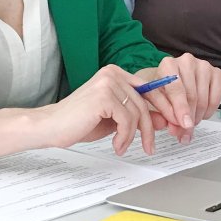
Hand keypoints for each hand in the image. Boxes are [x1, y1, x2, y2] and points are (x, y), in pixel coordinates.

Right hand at [38, 65, 161, 155]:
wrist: (51, 126)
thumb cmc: (78, 122)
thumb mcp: (114, 119)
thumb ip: (136, 116)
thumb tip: (162, 120)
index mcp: (116, 74)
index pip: (148, 89)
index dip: (162, 109)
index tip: (169, 126)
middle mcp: (113, 74)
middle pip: (145, 103)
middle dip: (150, 128)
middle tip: (150, 146)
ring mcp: (108, 83)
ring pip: (137, 113)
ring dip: (132, 136)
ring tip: (121, 147)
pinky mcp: (104, 96)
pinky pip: (127, 120)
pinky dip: (124, 137)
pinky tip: (117, 144)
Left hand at [133, 54, 220, 143]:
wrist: (175, 78)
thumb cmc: (164, 88)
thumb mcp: (156, 100)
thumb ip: (163, 114)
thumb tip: (176, 128)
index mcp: (168, 64)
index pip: (176, 88)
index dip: (180, 109)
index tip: (184, 124)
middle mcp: (187, 61)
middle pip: (191, 96)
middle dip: (188, 118)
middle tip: (185, 132)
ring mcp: (204, 66)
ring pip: (204, 100)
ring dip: (197, 117)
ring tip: (190, 122)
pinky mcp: (217, 73)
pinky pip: (216, 99)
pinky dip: (208, 111)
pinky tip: (201, 113)